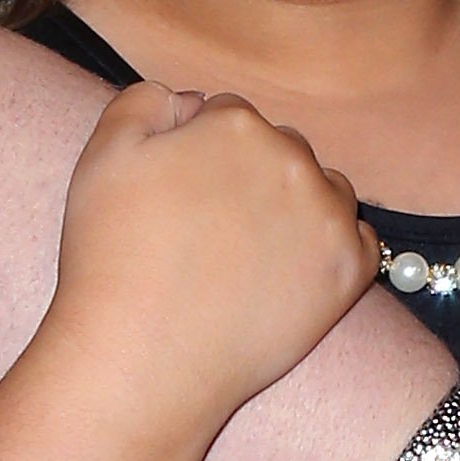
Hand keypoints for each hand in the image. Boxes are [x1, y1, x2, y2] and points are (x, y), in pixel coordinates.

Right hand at [48, 85, 376, 439]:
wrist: (142, 359)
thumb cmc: (114, 257)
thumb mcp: (103, 154)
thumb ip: (145, 102)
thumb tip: (191, 102)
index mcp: (236, 125)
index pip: (228, 116)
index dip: (199, 152)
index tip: (180, 194)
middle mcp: (293, 160)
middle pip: (278, 148)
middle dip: (250, 175)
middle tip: (209, 228)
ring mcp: (328, 217)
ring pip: (322, 188)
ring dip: (295, 206)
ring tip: (249, 251)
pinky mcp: (348, 273)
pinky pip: (356, 239)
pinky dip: (329, 247)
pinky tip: (288, 271)